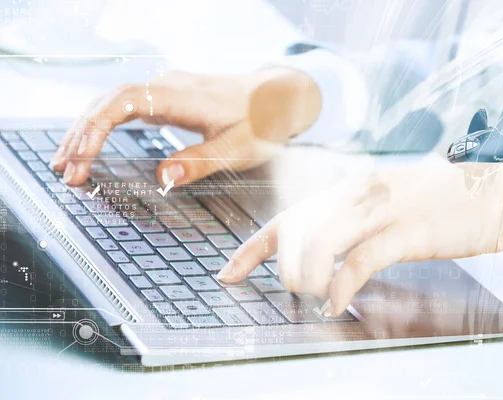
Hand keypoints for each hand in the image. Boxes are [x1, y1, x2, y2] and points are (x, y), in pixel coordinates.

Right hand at [50, 68, 321, 186]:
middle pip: (109, 100)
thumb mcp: (239, 148)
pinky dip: (103, 123)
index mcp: (183, 97)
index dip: (97, 128)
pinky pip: (125, 105)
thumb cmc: (262, 122)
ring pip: (113, 101)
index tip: (81, 157)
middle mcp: (169, 87)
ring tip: (66, 160)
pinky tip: (91, 142)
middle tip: (64, 170)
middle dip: (82, 133)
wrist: (277, 97)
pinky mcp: (168, 97)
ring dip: (87, 128)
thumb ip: (201, 162)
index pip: (124, 102)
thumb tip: (162, 178)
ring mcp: (166, 89)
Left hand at [217, 162, 502, 315]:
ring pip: (320, 243)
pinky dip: (340, 285)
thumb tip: (320, 246)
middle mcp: (357, 194)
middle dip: (279, 266)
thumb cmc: (439, 203)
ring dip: (306, 276)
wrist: (498, 194)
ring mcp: (382, 210)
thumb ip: (352, 220)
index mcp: (349, 189)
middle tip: (291, 291)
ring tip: (313, 296)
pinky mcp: (408, 232)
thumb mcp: (386, 204)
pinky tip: (335, 302)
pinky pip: (360, 260)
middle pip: (296, 230)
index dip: (252, 248)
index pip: (287, 218)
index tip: (228, 273)